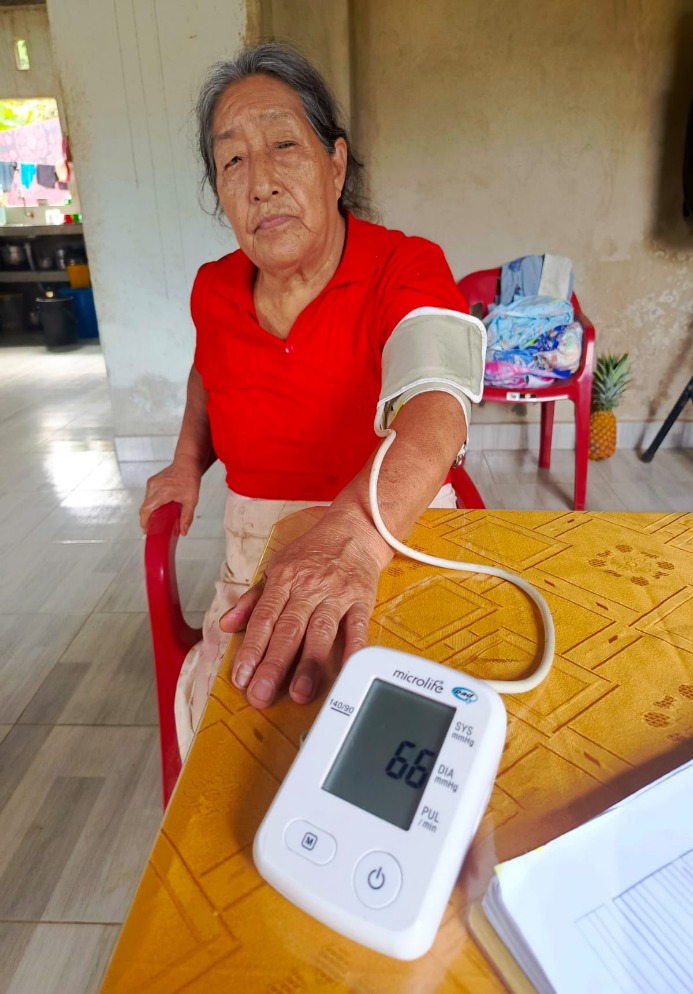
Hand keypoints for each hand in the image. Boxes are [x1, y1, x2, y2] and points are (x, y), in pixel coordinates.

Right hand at [139, 456, 201, 535]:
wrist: (187, 463)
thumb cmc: (190, 479)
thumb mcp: (191, 500)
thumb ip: (187, 517)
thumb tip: (183, 531)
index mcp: (162, 492)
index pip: (146, 509)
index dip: (144, 521)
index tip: (146, 530)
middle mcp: (154, 487)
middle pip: (145, 507)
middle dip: (148, 518)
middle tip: (155, 527)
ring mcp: (151, 483)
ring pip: (146, 502)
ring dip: (151, 510)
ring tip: (160, 516)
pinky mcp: (151, 481)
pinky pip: (149, 496)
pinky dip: (152, 503)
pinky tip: (161, 506)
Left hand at [219, 510, 391, 708]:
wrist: (354, 530)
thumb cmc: (313, 552)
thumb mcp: (276, 567)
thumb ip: (252, 600)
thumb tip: (226, 624)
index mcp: (284, 579)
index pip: (263, 619)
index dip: (251, 650)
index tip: (242, 677)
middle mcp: (309, 587)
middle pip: (288, 630)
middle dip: (273, 665)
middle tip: (262, 694)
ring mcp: (336, 594)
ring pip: (320, 632)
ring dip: (309, 664)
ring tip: (299, 693)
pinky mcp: (362, 598)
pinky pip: (358, 626)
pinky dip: (354, 647)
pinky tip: (346, 669)